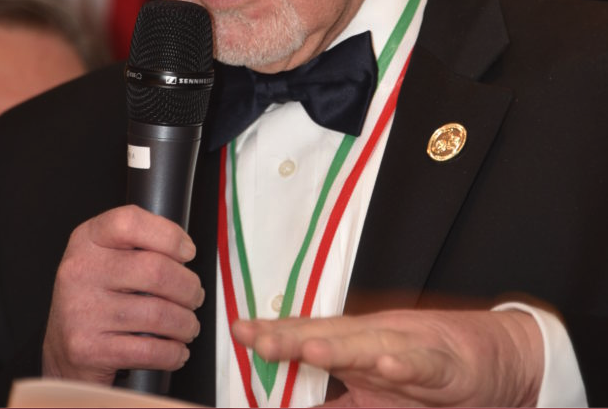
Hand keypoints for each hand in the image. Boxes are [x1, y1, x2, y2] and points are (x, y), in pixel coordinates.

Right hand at [42, 205, 204, 385]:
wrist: (61, 349)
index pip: (130, 222)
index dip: (168, 235)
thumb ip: (137, 245)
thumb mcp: (104, 257)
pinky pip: (148, 350)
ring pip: (158, 313)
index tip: (187, 252)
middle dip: (188, 287)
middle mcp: (81, 271)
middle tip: (194, 296)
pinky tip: (175, 350)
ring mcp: (82, 311)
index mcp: (87, 240)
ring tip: (187, 325)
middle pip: (156, 270)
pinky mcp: (89, 349)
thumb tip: (183, 252)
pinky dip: (173, 352)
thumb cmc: (94, 297)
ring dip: (185, 323)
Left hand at [233, 308, 543, 406]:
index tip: (239, 331)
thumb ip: (337, 403)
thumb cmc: (431, 374)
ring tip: (308, 350)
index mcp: (359, 347)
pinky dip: (405, 363)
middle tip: (255, 338)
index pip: (310, 336)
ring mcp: (411, 349)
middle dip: (291, 338)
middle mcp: (378, 341)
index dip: (275, 334)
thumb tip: (293, 405)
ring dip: (339, 349)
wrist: (494, 358)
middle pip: (330, 336)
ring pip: (370, 346)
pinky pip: (422, 365)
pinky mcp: (446, 366)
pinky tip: (386, 361)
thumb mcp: (376, 393)